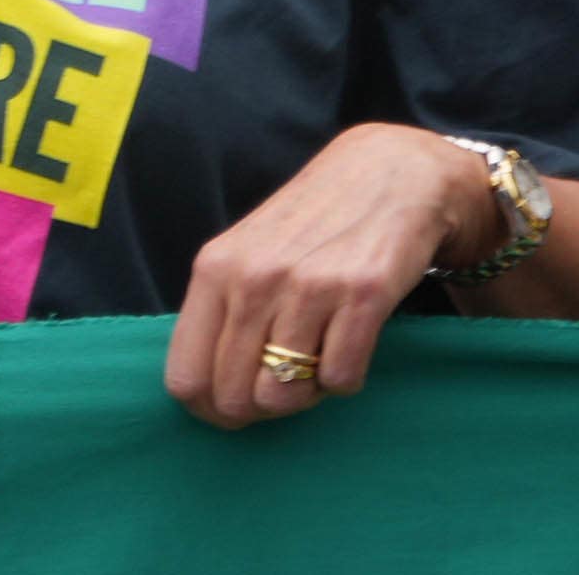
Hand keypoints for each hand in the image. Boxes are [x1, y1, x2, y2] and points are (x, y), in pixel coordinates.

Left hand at [165, 124, 491, 428]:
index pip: (185, 378)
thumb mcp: (249, 250)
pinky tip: (350, 340)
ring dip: (306, 392)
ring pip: (284, 396)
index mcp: (216, 269)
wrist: (393, 171)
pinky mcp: (363, 294)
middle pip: (234, 398)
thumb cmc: (314, 221)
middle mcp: (256, 278)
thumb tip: (205, 392)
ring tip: (319, 355)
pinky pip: (340, 379)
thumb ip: (221, 310)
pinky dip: (346, 376)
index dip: (209, 408)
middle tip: (287, 376)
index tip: (235, 404)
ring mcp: (309, 285)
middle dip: (262, 405)